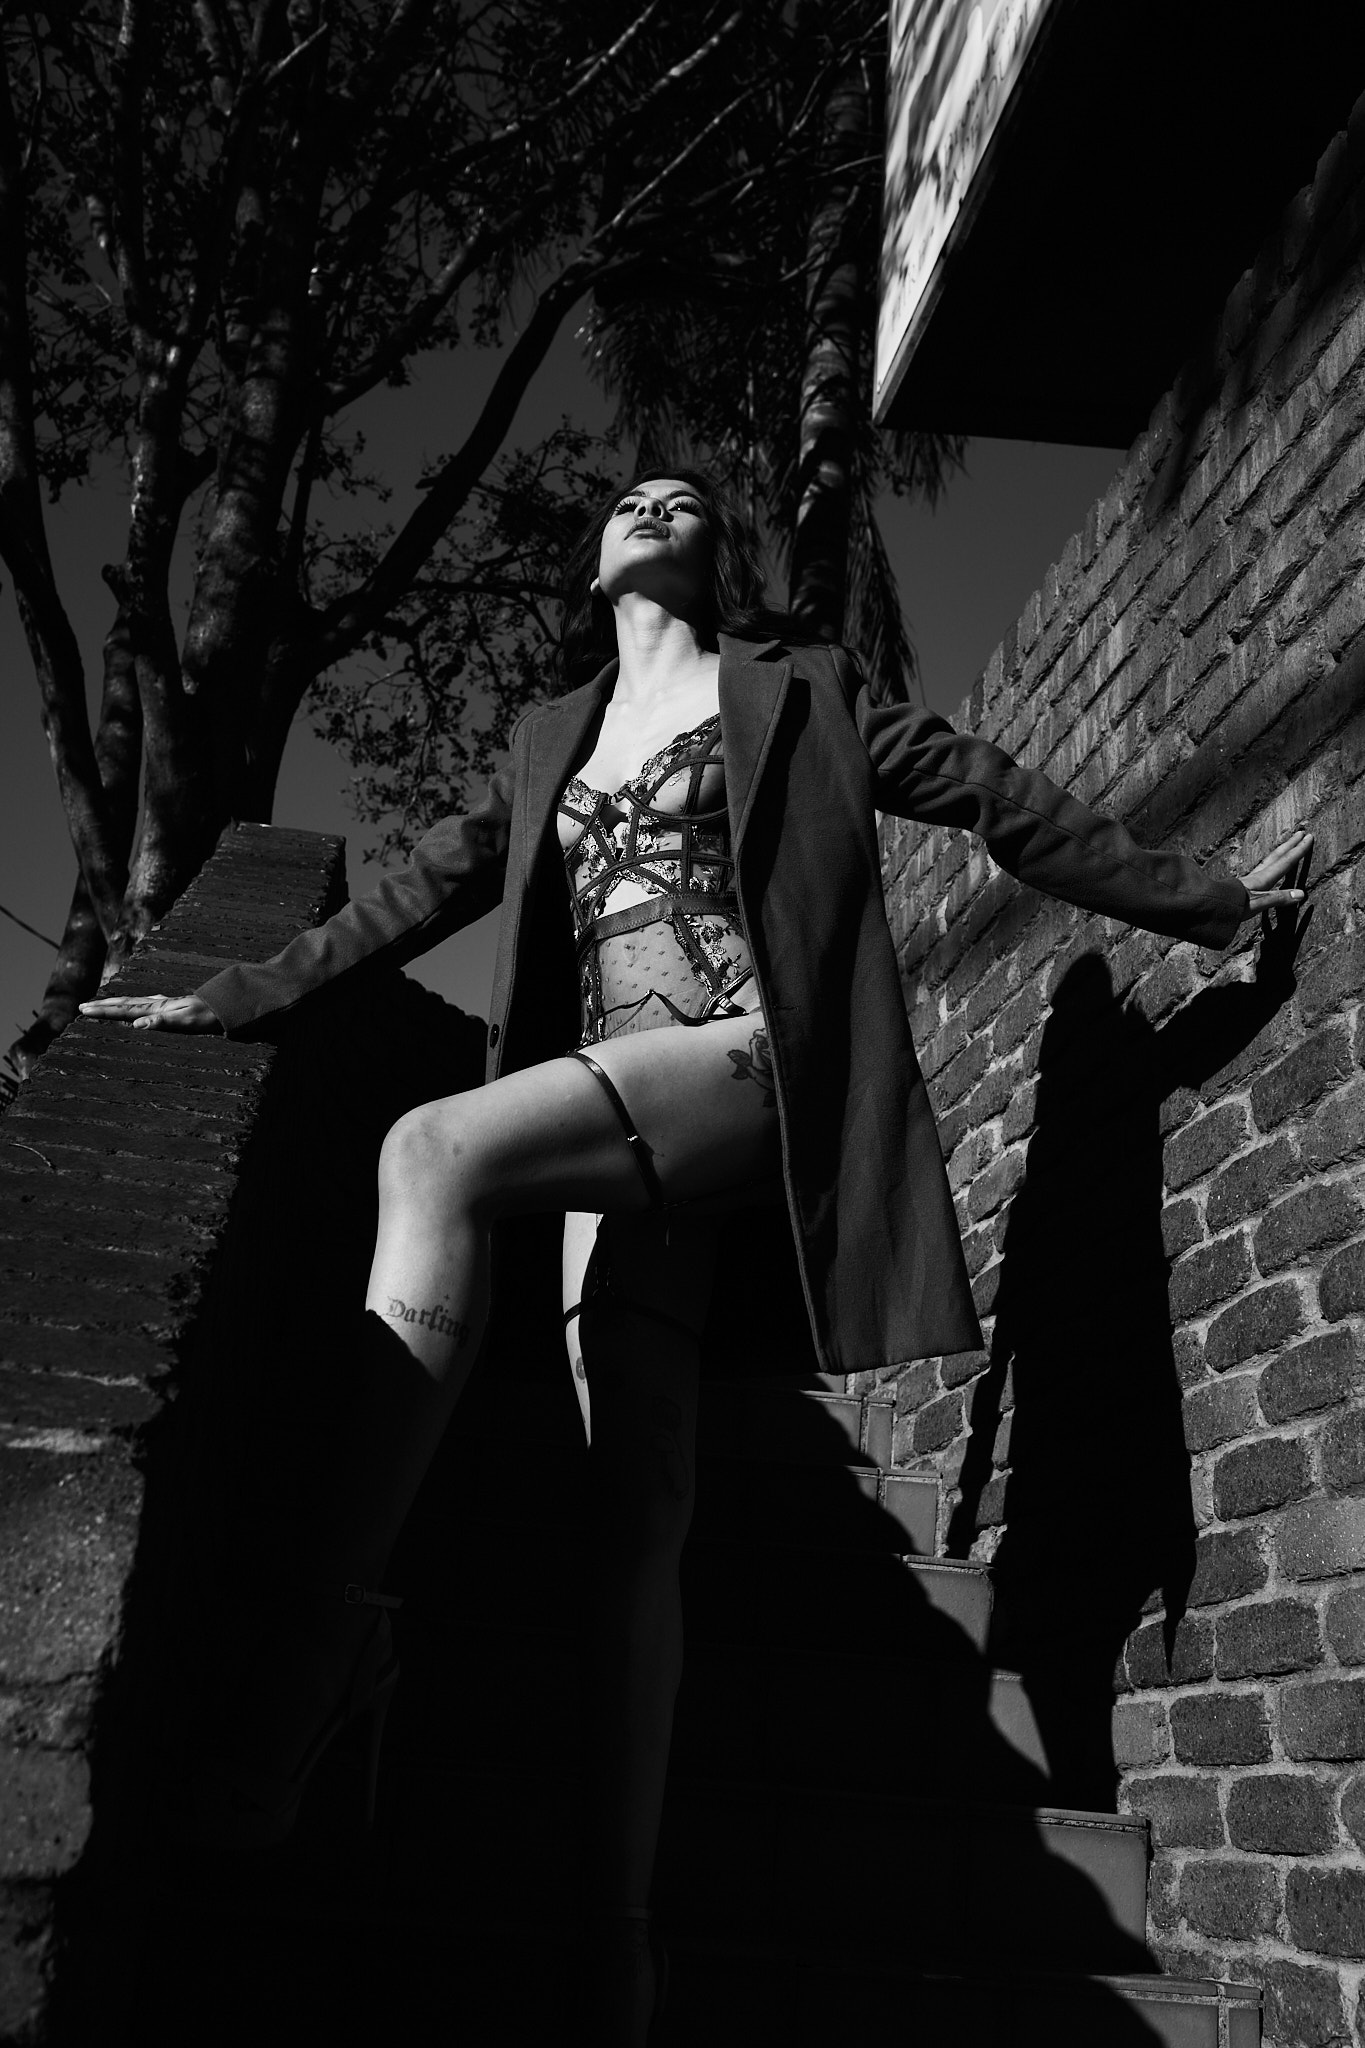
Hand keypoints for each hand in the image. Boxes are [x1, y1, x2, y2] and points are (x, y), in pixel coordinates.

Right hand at [78, 993, 222, 1033]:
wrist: (224, 1007)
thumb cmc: (205, 1017)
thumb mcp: (185, 1023)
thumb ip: (160, 1022)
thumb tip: (137, 1025)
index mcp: (156, 1008)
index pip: (124, 1009)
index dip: (103, 1011)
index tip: (84, 1010)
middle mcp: (157, 1003)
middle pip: (124, 1003)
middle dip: (102, 1006)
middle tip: (82, 1007)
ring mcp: (163, 1004)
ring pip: (132, 1002)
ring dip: (114, 1004)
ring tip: (100, 1004)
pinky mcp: (170, 1007)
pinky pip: (143, 1005)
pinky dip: (131, 1006)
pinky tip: (134, 1009)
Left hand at [1238, 828, 1312, 915]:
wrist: (1212, 907)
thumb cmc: (1233, 906)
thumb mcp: (1259, 904)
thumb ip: (1278, 898)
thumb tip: (1301, 894)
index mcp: (1263, 878)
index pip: (1285, 862)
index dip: (1298, 850)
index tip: (1309, 837)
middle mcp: (1257, 876)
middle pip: (1277, 856)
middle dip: (1290, 844)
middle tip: (1301, 833)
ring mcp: (1249, 880)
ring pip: (1268, 860)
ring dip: (1280, 852)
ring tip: (1286, 845)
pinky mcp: (1243, 886)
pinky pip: (1261, 869)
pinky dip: (1269, 863)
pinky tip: (1267, 868)